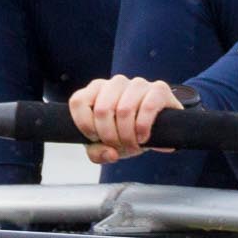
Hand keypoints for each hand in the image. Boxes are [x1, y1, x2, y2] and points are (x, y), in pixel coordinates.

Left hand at [68, 74, 182, 163]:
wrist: (159, 129)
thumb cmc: (126, 133)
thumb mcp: (106, 146)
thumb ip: (98, 153)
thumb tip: (110, 154)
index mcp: (96, 89)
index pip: (78, 101)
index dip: (85, 125)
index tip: (96, 138)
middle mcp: (115, 83)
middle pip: (102, 110)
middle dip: (109, 136)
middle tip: (119, 147)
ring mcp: (137, 84)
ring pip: (124, 110)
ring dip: (127, 135)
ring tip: (132, 145)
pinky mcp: (159, 89)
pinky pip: (147, 108)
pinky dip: (143, 128)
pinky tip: (143, 138)